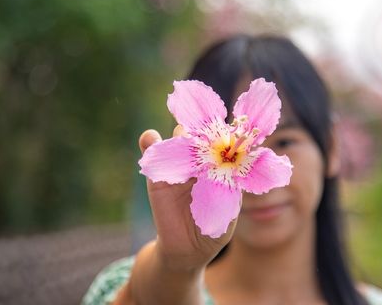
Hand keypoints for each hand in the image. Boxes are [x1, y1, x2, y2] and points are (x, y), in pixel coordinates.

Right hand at [139, 126, 236, 272]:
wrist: (187, 251)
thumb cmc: (213, 230)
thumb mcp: (228, 212)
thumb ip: (231, 191)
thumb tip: (233, 172)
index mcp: (220, 168)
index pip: (224, 145)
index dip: (227, 137)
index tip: (230, 132)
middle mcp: (200, 163)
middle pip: (202, 137)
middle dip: (205, 131)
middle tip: (207, 134)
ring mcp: (179, 167)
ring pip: (178, 141)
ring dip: (180, 133)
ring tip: (182, 133)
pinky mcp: (158, 177)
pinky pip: (153, 156)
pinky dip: (149, 143)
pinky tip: (149, 137)